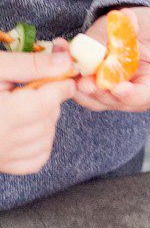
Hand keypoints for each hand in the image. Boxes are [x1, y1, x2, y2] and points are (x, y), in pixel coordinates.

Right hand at [0, 49, 76, 174]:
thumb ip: (29, 65)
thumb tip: (64, 62)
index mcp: (3, 115)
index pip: (48, 101)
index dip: (61, 86)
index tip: (65, 76)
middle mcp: (4, 141)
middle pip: (48, 119)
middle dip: (49, 100)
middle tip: (35, 86)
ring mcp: (3, 157)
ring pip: (47, 138)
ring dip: (45, 120)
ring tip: (26, 104)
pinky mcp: (3, 166)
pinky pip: (38, 158)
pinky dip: (40, 142)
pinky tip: (27, 126)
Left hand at [73, 7, 149, 112]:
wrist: (138, 31)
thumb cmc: (147, 28)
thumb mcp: (142, 24)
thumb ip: (132, 25)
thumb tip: (126, 17)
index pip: (143, 96)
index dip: (130, 95)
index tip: (118, 88)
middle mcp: (133, 97)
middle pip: (112, 101)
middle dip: (95, 90)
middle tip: (82, 81)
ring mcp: (111, 96)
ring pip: (91, 98)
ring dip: (75, 81)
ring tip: (64, 55)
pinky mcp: (94, 89)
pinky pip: (79, 87)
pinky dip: (68, 72)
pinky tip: (61, 49)